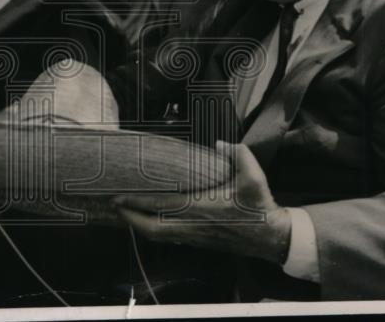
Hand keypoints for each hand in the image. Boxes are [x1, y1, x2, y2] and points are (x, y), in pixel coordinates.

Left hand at [114, 141, 292, 264]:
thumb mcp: (253, 176)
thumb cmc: (259, 206)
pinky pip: (169, 237)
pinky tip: (150, 218)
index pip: (161, 206)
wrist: (271, 237)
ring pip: (159, 236)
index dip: (137, 203)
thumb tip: (220, 144)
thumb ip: (238, 154)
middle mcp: (193, 226)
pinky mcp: (199, 241)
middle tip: (114, 204)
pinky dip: (154, 230)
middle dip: (130, 218)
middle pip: (151, 230)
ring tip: (126, 210)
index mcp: (201, 209)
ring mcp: (194, 236)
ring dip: (140, 225)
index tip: (119, 196)